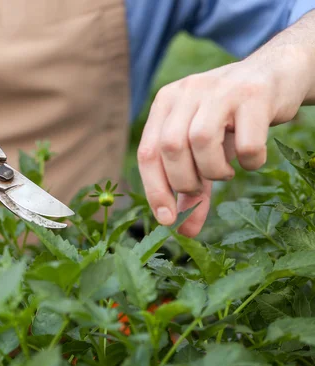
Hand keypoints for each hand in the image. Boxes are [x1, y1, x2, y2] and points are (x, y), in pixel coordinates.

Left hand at [138, 46, 311, 236]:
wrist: (277, 74)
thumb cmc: (232, 119)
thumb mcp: (205, 150)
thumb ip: (192, 188)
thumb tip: (182, 232)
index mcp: (166, 103)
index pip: (147, 153)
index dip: (155, 190)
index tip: (167, 219)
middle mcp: (187, 92)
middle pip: (169, 148)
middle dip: (184, 181)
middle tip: (201, 187)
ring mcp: (220, 90)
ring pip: (200, 141)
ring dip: (213, 171)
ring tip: (224, 172)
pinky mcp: (254, 94)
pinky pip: (245, 143)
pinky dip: (249, 162)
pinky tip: (251, 160)